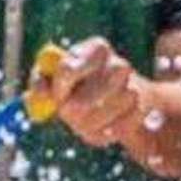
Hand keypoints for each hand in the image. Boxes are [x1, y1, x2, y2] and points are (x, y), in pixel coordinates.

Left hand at [43, 37, 148, 152]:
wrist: (117, 98)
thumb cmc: (78, 84)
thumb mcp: (55, 77)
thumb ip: (41, 82)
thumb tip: (40, 93)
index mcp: (96, 49)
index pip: (69, 68)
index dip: (59, 87)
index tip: (56, 96)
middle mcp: (119, 65)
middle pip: (85, 99)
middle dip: (71, 110)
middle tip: (66, 112)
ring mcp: (133, 88)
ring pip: (100, 116)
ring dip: (86, 123)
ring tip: (83, 118)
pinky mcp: (140, 112)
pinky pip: (116, 129)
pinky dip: (104, 131)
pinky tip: (103, 123)